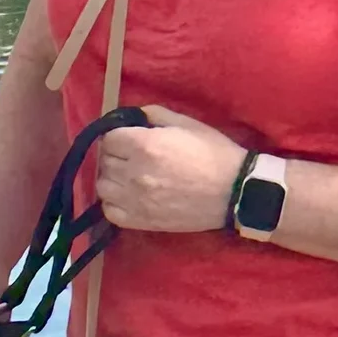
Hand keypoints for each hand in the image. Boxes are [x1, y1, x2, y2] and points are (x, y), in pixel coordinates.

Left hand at [93, 105, 247, 234]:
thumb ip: (153, 115)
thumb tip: (131, 117)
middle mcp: (134, 173)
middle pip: (104, 161)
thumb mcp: (186, 123)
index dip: (118, 136)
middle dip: (116, 156)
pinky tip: (128, 197)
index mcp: (145, 145)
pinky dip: (114, 203)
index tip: (129, 139)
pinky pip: (111, 212)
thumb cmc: (213, 153)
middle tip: (131, 157)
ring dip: (112, 179)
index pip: (109, 138)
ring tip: (128, 178)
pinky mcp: (142, 221)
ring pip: (102, 186)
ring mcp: (136, 200)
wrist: (235, 192)